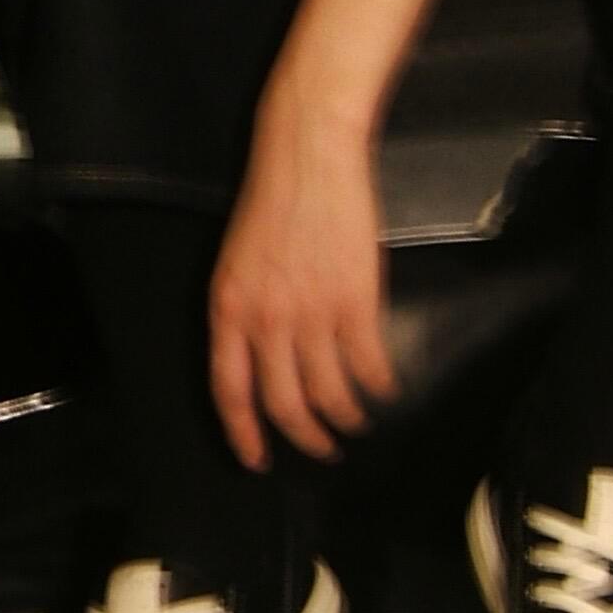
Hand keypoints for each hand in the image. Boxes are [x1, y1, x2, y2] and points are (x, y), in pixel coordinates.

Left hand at [206, 79, 396, 470]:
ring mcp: (311, 314)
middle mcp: (264, 321)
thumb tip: (263, 357)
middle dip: (305, 439)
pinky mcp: (355, 302)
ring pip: (329, 394)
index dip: (243, 433)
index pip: (228, 390)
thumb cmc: (273, 198)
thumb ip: (245, 310)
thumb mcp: (238, 260)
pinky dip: (380, 386)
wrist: (308, 154)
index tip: (257, 459)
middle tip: (323, 451)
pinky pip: (368, 365)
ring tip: (358, 423)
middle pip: (283, 404)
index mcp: (227, 308)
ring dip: (346, 419)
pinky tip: (385, 389)